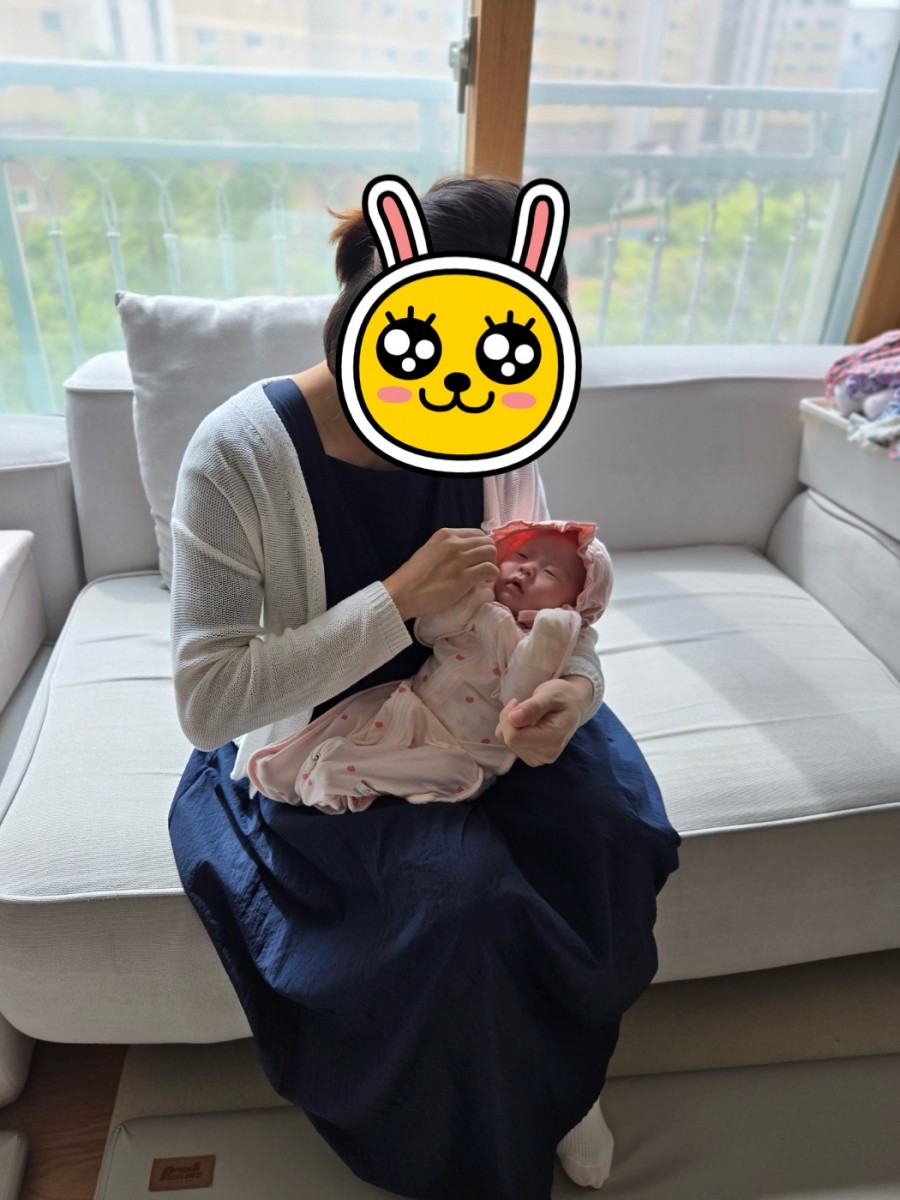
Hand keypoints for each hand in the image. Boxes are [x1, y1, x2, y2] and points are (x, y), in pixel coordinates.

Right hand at [383, 527, 497, 619]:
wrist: (401, 594)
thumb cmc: (414, 577)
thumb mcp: (430, 550)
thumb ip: (449, 548)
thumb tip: (470, 553)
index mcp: (445, 534)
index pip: (477, 534)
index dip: (482, 547)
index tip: (478, 559)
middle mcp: (453, 543)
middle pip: (487, 542)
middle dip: (489, 556)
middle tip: (482, 568)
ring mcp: (458, 559)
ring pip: (490, 553)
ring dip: (491, 565)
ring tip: (483, 576)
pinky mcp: (463, 577)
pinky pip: (490, 569)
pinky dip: (491, 575)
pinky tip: (484, 582)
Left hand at [494, 675, 591, 766]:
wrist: (573, 706)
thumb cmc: (562, 697)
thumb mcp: (550, 694)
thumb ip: (533, 706)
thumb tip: (513, 718)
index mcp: (553, 739)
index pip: (514, 736)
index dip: (507, 717)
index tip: (515, 701)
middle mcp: (547, 755)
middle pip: (509, 740)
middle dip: (509, 720)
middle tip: (522, 705)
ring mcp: (540, 759)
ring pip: (508, 742)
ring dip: (511, 726)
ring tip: (529, 715)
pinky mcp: (533, 759)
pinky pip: (511, 745)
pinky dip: (514, 732)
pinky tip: (527, 725)